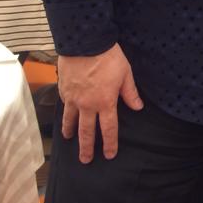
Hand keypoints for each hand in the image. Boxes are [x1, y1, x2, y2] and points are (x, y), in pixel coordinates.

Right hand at [57, 44, 142, 162]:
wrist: (85, 43)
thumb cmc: (108, 56)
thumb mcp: (125, 74)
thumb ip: (130, 93)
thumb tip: (138, 107)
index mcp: (105, 102)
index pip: (108, 129)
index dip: (109, 143)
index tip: (109, 155)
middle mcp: (87, 105)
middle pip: (87, 131)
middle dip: (87, 147)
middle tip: (86, 160)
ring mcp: (73, 99)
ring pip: (71, 121)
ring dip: (71, 132)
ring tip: (70, 140)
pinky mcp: (63, 90)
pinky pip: (64, 106)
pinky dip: (65, 113)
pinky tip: (65, 115)